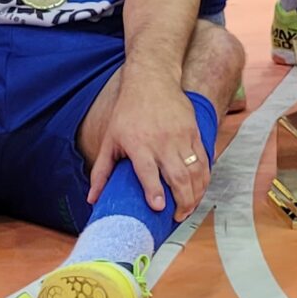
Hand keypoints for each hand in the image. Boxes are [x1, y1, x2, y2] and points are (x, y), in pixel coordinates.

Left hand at [85, 75, 211, 218]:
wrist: (151, 81)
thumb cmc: (127, 112)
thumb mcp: (110, 140)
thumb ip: (101, 171)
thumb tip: (92, 199)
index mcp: (139, 144)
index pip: (148, 171)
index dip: (154, 190)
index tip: (159, 207)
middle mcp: (162, 141)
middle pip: (178, 175)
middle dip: (182, 200)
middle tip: (178, 216)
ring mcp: (181, 136)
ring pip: (195, 170)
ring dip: (196, 192)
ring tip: (190, 207)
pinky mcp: (194, 131)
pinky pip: (204, 158)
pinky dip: (204, 176)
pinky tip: (200, 188)